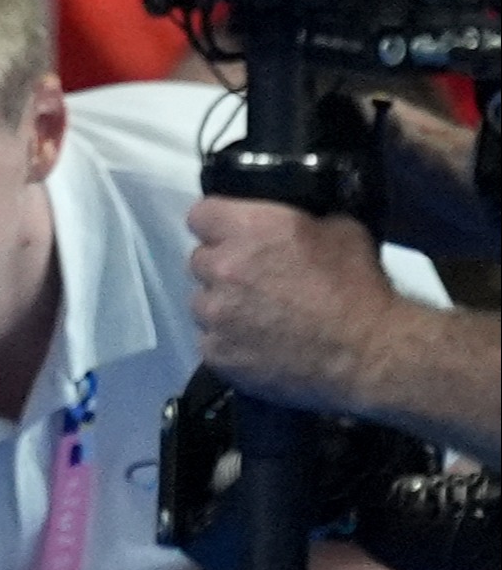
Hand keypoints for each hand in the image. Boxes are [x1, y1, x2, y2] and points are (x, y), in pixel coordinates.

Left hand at [186, 195, 402, 416]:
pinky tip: (259, 346)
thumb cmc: (358, 288)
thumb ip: (296, 220)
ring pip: (203, 303)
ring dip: (223, 307)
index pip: (201, 215)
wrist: (368, 353)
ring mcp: (213, 314)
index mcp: (248, 230)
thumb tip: (286, 220)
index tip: (233, 236)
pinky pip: (210, 341)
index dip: (218, 225)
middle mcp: (221, 268)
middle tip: (255, 281)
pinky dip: (229, 342)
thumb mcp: (339, 230)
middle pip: (201, 261)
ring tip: (260, 318)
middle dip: (223, 267)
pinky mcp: (216, 352)